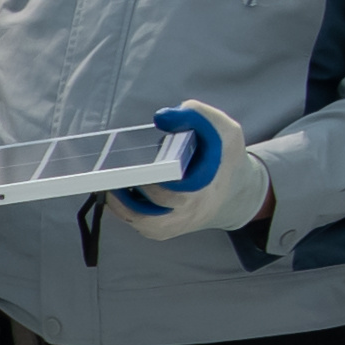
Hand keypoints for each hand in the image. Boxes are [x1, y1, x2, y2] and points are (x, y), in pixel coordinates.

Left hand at [107, 103, 260, 237]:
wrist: (235, 190)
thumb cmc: (223, 155)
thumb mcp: (222, 128)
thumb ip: (197, 115)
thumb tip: (161, 118)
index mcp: (206, 184)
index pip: (177, 190)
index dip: (155, 181)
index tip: (140, 168)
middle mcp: (192, 209)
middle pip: (156, 210)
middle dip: (132, 191)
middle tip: (113, 174)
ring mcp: (179, 223)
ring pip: (145, 223)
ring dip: (123, 205)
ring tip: (108, 184)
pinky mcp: (167, 229)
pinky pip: (143, 226)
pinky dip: (125, 211)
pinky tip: (116, 192)